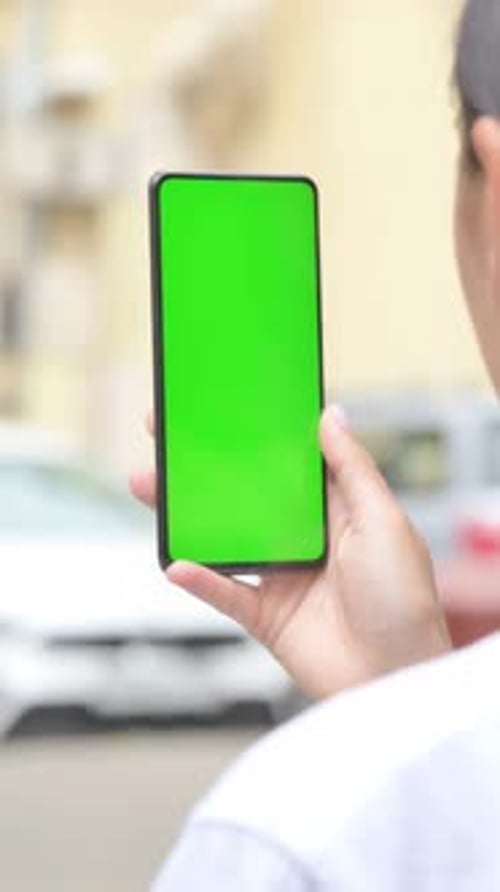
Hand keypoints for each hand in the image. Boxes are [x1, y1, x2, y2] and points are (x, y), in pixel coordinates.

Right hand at [131, 407, 450, 699]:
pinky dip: (199, 579)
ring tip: (148, 487)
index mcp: (339, 511)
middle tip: (169, 441)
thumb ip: (353, 469)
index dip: (258, 437)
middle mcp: (307, 540)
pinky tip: (176, 561)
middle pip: (247, 497)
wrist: (394, 681)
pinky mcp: (266, 615)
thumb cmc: (404, 603)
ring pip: (225, 538)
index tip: (225, 411)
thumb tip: (330, 416)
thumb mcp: (385, 522)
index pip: (290, 464)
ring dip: (188, 516)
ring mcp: (283, 577)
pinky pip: (223, 592)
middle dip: (208, 470)